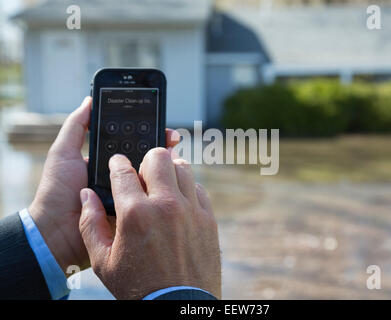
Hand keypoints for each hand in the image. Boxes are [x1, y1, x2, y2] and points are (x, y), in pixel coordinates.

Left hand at [28, 97, 179, 272]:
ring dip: (164, 164)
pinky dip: (161, 187)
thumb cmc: (56, 191)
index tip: (157, 119)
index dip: (144, 130)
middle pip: (145, 156)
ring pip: (151, 175)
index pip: (130, 141)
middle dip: (160, 144)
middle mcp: (120, 176)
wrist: (55, 230)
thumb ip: (76, 126)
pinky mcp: (133, 210)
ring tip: (172, 153)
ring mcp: (128, 193)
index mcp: (107, 161)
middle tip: (171, 137)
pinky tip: (170, 176)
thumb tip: (89, 100)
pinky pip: (149, 196)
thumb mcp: (63, 153)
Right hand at [78, 149, 220, 298]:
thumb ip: (90, 223)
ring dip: (170, 172)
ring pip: (183, 168)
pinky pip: (199, 189)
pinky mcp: (208, 219)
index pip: (123, 171)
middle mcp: (166, 205)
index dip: (117, 163)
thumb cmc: (137, 287)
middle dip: (147, 160)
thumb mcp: (102, 261)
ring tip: (162, 186)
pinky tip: (179, 202)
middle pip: (158, 157)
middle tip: (143, 174)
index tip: (117, 163)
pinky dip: (187, 190)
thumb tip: (86, 195)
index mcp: (135, 214)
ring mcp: (191, 210)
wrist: (178, 306)